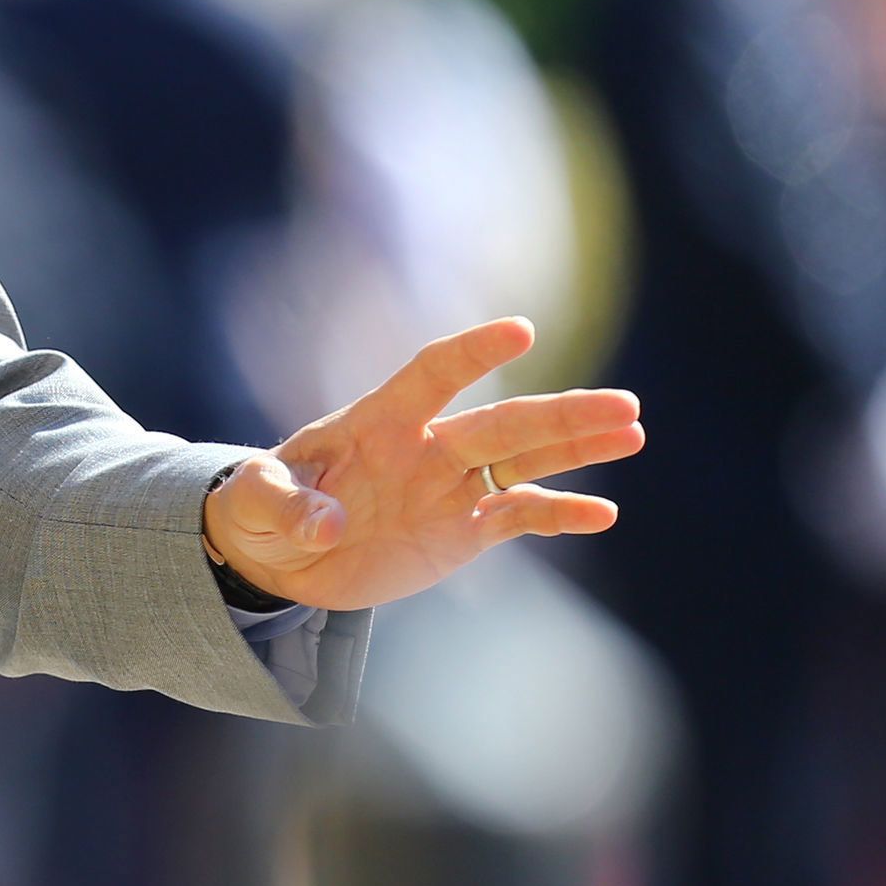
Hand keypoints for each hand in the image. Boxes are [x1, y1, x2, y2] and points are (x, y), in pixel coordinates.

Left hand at [205, 318, 645, 610]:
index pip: (431, 374)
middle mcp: (425, 447)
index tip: (521, 331)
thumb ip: (285, 505)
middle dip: (560, 414)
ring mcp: (450, 486)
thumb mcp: (253, 503)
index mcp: (375, 421)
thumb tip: (327, 524)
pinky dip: (559, 514)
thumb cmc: (260, 509)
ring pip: (524, 459)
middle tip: (624, 405)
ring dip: (577, 447)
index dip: (471, 353)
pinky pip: (520, 516)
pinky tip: (603, 513)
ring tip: (632, 430)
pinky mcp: (464, 530)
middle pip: (501, 423)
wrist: (280, 554)